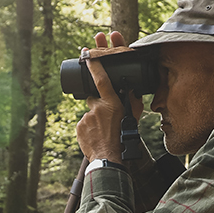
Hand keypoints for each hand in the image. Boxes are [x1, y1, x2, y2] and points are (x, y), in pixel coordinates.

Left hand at [75, 31, 143, 161]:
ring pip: (90, 112)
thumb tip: (133, 89)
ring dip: (95, 119)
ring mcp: (87, 117)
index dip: (95, 65)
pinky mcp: (79, 126)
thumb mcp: (133, 119)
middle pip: (93, 98)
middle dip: (98, 103)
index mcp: (112, 103)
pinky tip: (95, 135)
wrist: (109, 158)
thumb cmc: (124, 138)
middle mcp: (97, 108)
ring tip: (103, 131)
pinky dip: (89, 127)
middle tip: (106, 118)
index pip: (101, 80)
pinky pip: (84, 123)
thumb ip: (133, 101)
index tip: (88, 54)